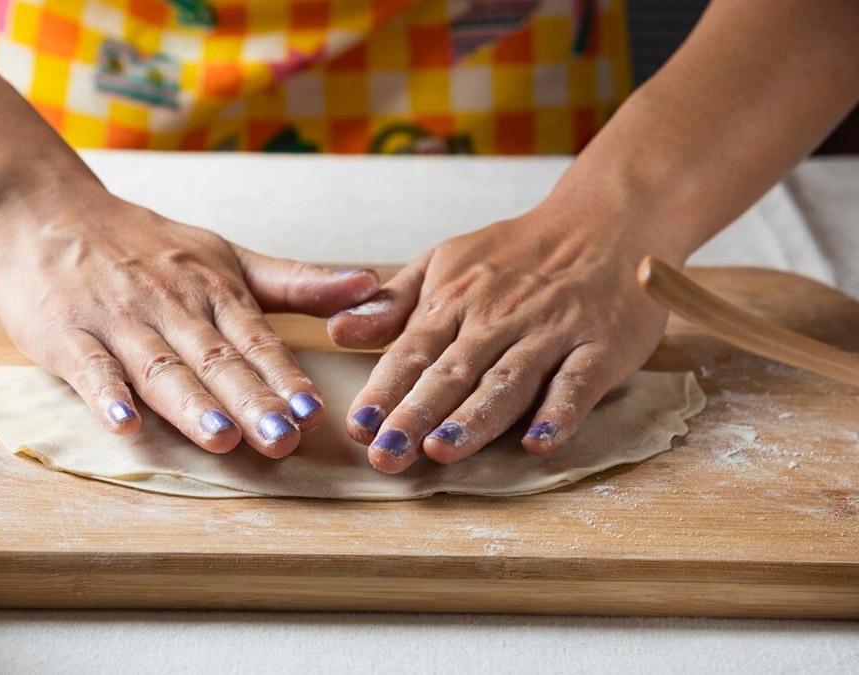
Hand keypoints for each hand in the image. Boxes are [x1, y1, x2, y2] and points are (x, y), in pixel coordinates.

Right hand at [0, 191, 379, 457]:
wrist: (43, 208)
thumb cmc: (141, 242)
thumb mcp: (223, 255)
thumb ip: (294, 281)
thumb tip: (370, 285)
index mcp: (212, 290)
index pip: (255, 340)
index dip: (285, 377)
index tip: (315, 412)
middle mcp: (170, 305)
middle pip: (214, 359)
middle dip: (251, 400)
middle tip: (282, 439)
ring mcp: (116, 320)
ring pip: (160, 366)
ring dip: (190, 403)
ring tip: (222, 437)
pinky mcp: (65, 334)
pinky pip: (89, 368)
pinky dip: (105, 396)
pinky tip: (124, 425)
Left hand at [327, 208, 684, 472]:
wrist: (605, 222)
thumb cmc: (515, 254)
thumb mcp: (445, 263)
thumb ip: (393, 303)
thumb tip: (337, 330)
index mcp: (456, 299)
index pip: (412, 351)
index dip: (385, 390)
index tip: (359, 426)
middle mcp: (499, 317)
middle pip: (452, 372)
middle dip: (416, 415)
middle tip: (386, 455)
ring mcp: (551, 332)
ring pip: (508, 380)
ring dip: (474, 418)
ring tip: (441, 451)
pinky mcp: (600, 346)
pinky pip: (578, 382)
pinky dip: (560, 412)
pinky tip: (538, 442)